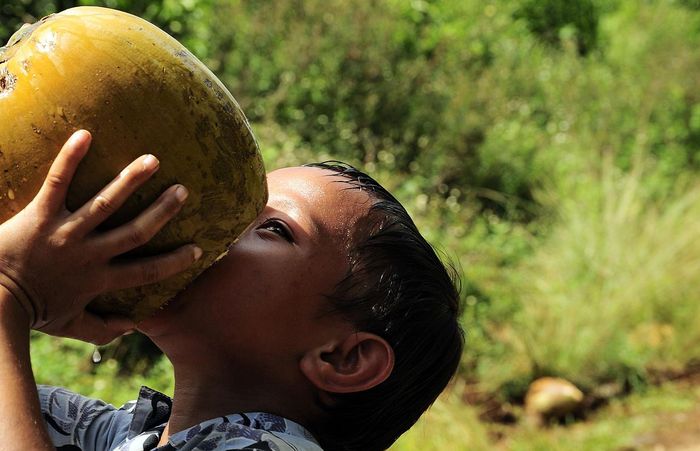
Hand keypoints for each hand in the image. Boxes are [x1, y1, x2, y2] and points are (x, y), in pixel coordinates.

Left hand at [0, 130, 200, 343]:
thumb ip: (102, 329)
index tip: (198, 250)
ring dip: (131, 180)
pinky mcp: (40, 215)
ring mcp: (66, 233)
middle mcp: (90, 255)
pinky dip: (70, 159)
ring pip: (106, 203)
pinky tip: (85, 134)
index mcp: (100, 279)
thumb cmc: (28, 313)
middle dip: (162, 211)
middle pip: (135, 231)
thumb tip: (131, 324)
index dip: (175, 262)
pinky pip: (57, 183)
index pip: (147, 272)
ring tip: (152, 160)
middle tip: (182, 191)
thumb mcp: (68, 325)